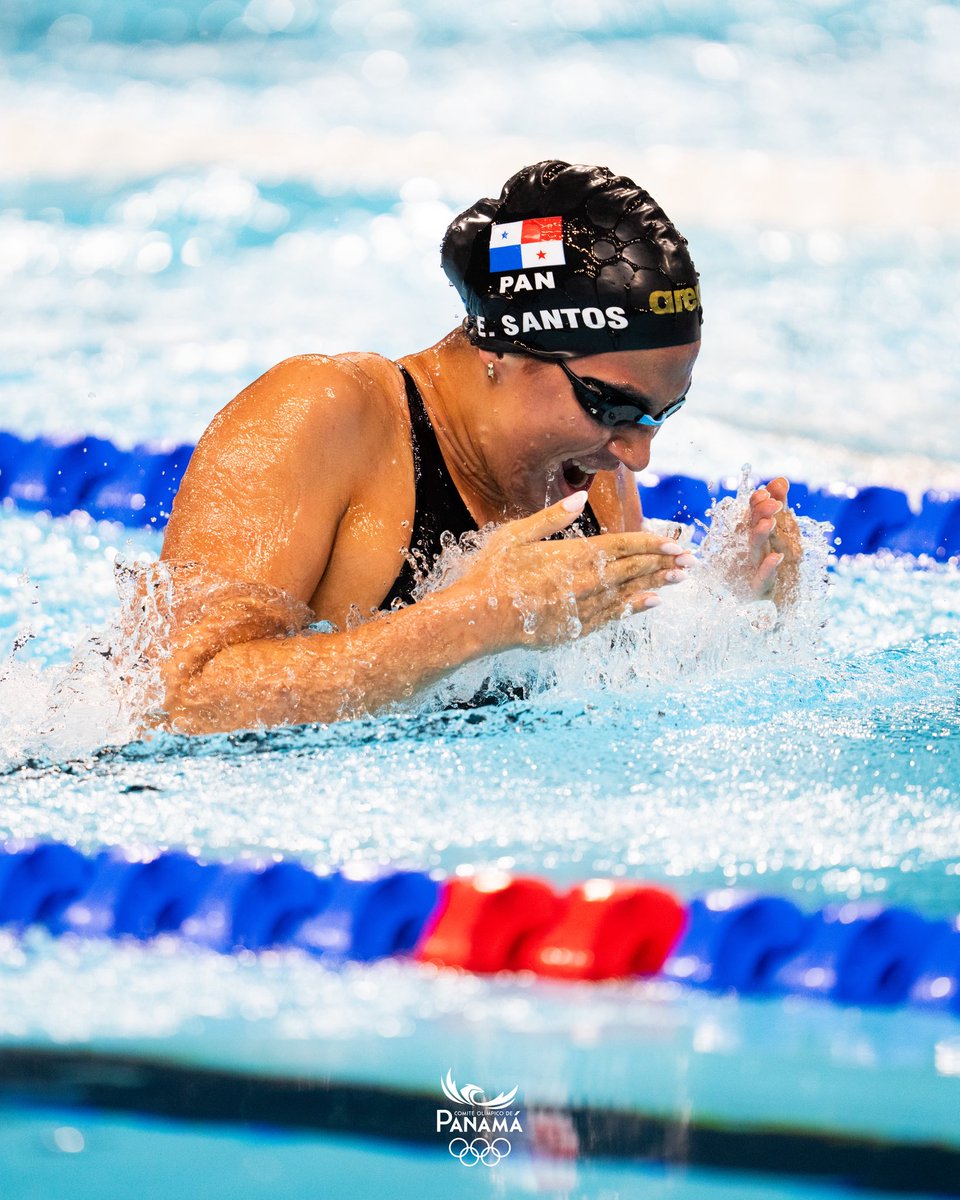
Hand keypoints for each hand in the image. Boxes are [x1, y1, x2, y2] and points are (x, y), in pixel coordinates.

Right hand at [448, 491, 691, 648]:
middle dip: (663, 564)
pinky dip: (634, 608)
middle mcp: (583, 581)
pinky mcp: (574, 628)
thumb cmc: (492, 574)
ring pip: (627, 593)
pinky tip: (652, 603)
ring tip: (680, 579)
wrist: (478, 619)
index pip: (621, 546)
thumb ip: (552, 517)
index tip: (674, 543)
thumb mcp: (516, 535)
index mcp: (571, 555)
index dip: (650, 545)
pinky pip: (612, 616)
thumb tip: (578, 497)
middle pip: (632, 570)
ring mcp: (580, 607)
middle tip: (691, 561)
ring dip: (655, 584)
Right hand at [745, 476, 802, 603]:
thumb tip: (780, 479)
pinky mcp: (757, 594)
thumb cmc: (779, 569)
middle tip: (771, 503)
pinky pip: (761, 581)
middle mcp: (751, 554)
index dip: (757, 503)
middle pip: (752, 531)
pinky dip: (767, 569)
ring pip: (754, 552)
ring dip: (759, 536)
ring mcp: (752, 573)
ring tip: (769, 522)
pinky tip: (776, 557)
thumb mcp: (786, 535)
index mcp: (756, 539)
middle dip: (759, 515)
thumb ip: (780, 508)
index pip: (753, 516)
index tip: (765, 491)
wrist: (779, 612)